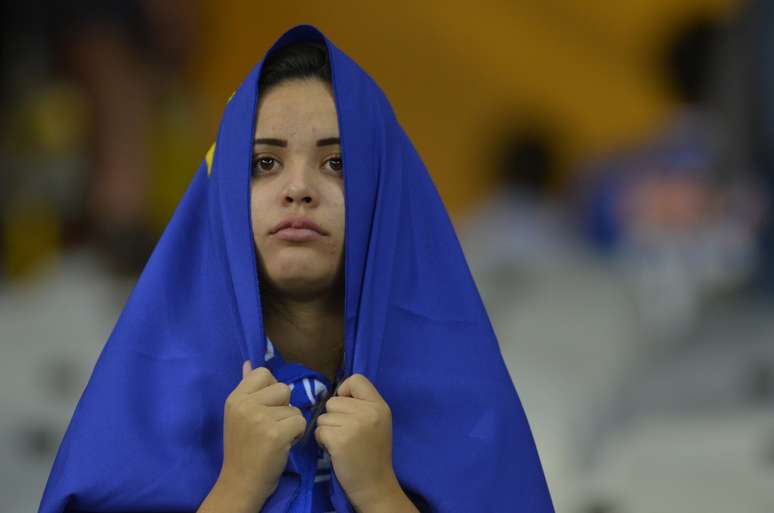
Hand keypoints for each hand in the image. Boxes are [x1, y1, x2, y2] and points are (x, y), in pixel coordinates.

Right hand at [218, 361, 306, 506]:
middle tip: (271, 426)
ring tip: (276, 436)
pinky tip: (283, 445)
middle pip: (283, 388)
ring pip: (294, 407)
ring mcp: (260, 419)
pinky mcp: (276, 434)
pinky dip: (297, 435)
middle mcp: (246, 404)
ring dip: (291, 422)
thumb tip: (248, 363)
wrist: (240, 481)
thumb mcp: (238, 414)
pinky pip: (300, 422)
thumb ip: (246, 387)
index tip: (266, 407)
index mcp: (236, 397)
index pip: (263, 373)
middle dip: (284, 407)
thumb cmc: (242, 447)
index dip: (271, 389)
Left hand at [315, 374, 411, 510]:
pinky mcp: (340, 440)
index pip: (356, 379)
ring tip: (341, 442)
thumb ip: (362, 405)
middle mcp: (369, 412)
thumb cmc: (372, 453)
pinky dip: (322, 440)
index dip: (345, 391)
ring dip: (327, 430)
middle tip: (345, 433)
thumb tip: (336, 393)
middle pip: (333, 401)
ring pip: (323, 416)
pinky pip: (319, 430)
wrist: (375, 484)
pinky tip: (334, 450)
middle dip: (334, 416)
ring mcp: (354, 425)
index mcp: (379, 405)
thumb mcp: (377, 422)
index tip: (347, 409)